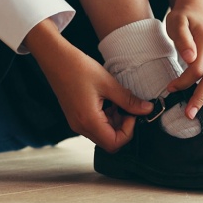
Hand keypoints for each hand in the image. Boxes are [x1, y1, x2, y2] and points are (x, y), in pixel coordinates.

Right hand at [25, 20, 153, 152]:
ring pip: (102, 134)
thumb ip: (129, 100)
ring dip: (114, 122)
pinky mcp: (75, 117)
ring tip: (117, 102)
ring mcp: (76, 123)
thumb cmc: (78, 68)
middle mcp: (80, 126)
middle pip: (108, 142)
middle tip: (127, 108)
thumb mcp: (108, 84)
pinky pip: (94, 126)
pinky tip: (108, 101)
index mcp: (88, 121)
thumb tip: (147, 110)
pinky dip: (105, 118)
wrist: (56, 59)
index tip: (132, 114)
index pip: (114, 144)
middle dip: (122, 128)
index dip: (128, 132)